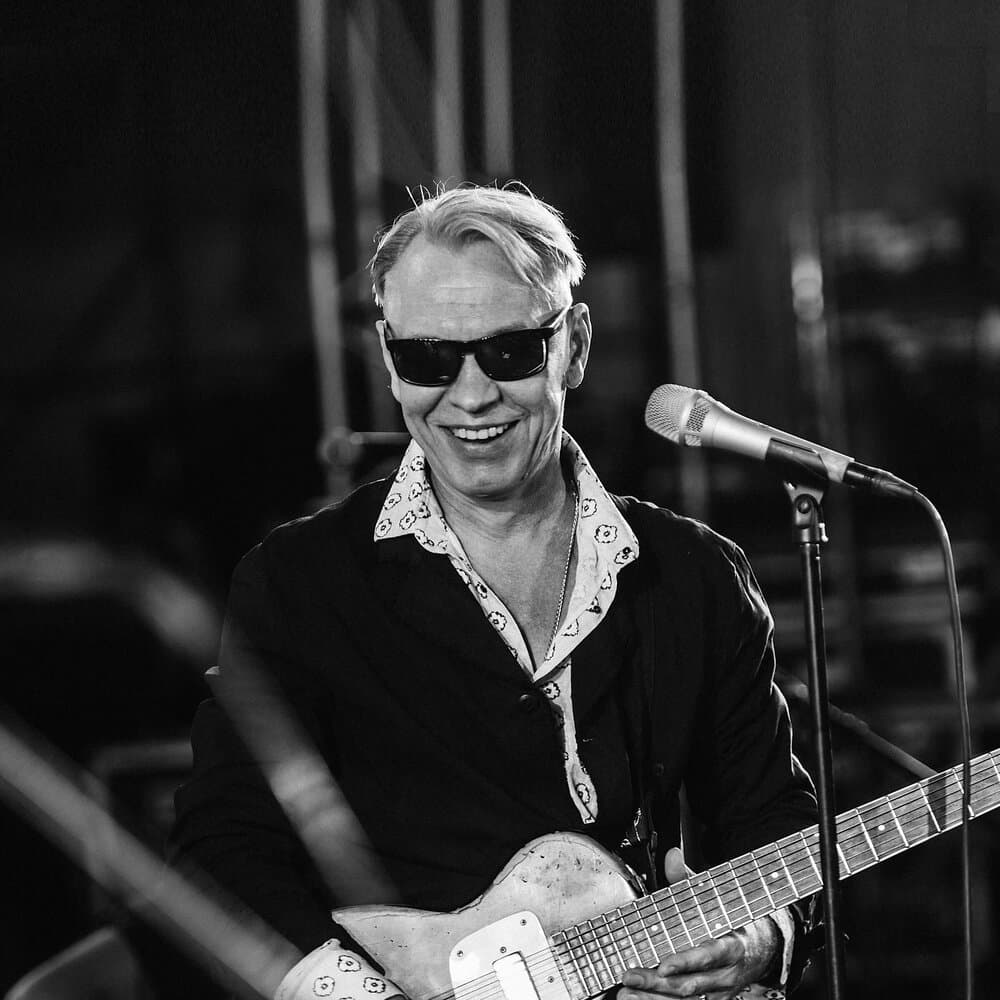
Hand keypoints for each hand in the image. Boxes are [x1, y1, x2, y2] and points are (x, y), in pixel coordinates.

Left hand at [617, 848, 781, 999]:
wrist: (763, 950)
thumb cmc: (734, 921)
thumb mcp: (718, 898)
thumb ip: (690, 878)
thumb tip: (673, 855)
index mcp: (731, 946)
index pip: (709, 956)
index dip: (686, 961)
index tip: (663, 965)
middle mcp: (725, 974)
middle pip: (690, 984)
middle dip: (657, 983)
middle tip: (628, 976)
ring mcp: (718, 992)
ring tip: (626, 994)